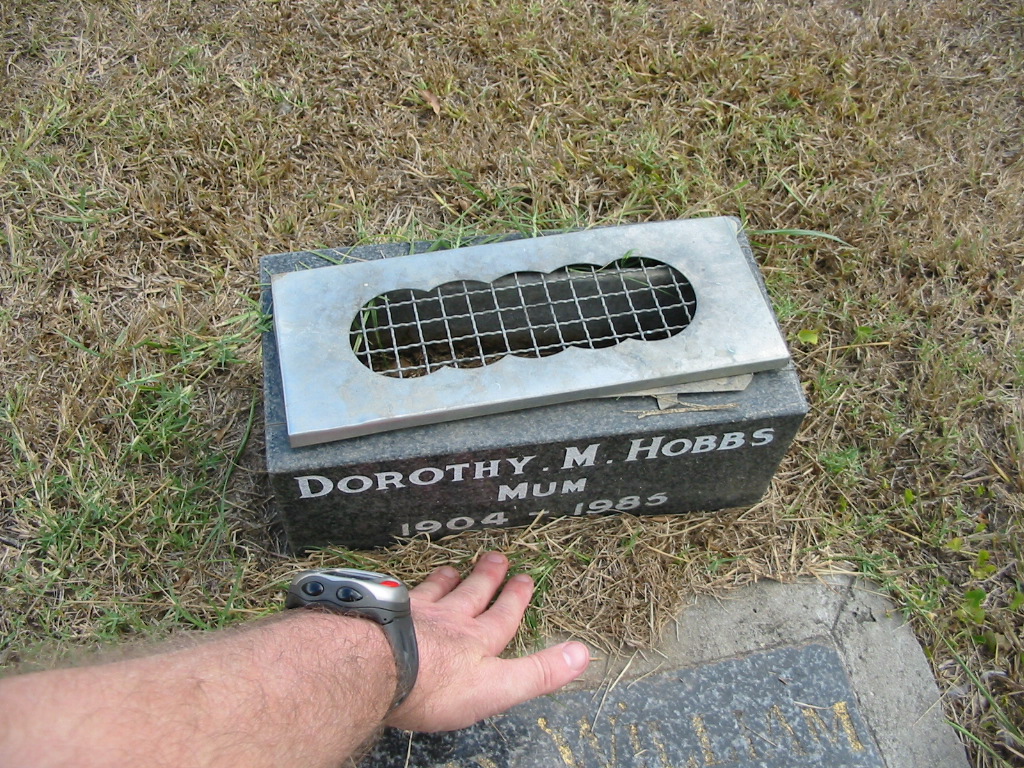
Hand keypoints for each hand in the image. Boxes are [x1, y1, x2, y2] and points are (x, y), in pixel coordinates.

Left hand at [386, 551, 589, 731]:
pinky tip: (401, 587)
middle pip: (472, 594)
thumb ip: (539, 672)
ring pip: (437, 591)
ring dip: (448, 579)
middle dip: (488, 577)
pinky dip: (406, 588)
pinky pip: (400, 594)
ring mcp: (415, 614)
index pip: (503, 615)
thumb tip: (583, 654)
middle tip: (497, 556)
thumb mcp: (498, 686)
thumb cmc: (438, 684)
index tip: (525, 579)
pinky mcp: (385, 614)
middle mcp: (449, 620)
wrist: (377, 667)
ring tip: (453, 568)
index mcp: (478, 640)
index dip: (516, 598)